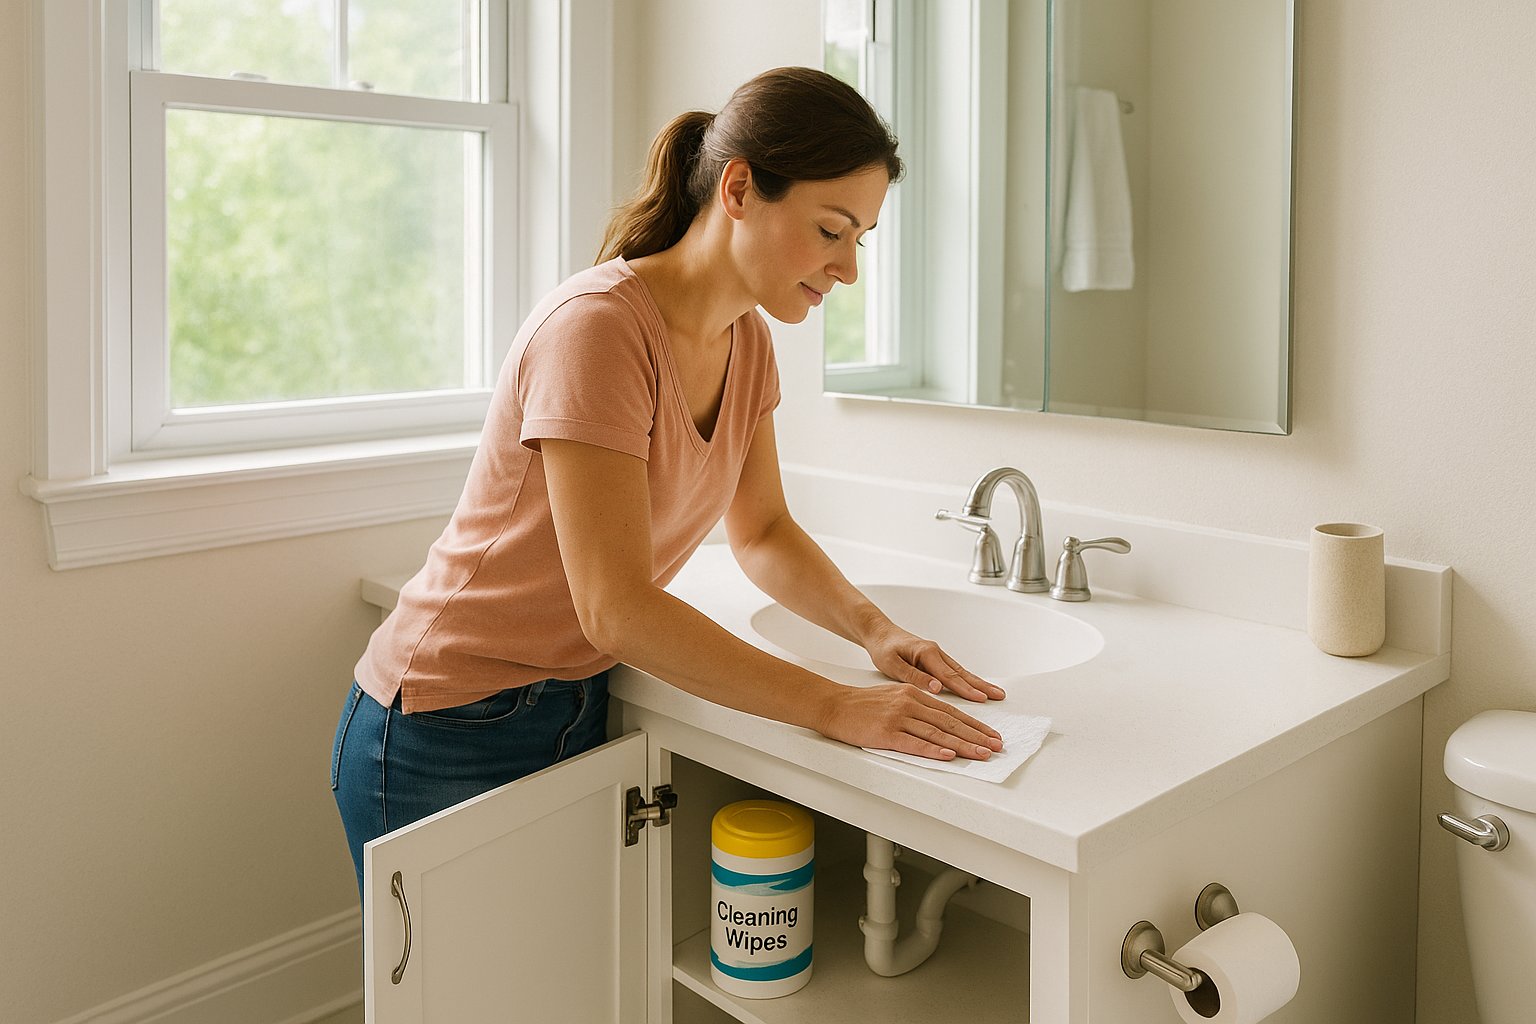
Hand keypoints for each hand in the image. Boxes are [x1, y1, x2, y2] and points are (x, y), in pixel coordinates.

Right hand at [816, 682, 1003, 760]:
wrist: (832, 705)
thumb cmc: (860, 705)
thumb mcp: (893, 698)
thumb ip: (916, 708)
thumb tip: (939, 725)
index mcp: (914, 693)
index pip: (951, 712)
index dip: (974, 724)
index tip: (990, 735)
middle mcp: (910, 703)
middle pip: (950, 722)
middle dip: (977, 735)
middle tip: (996, 746)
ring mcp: (898, 718)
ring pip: (938, 733)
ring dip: (963, 745)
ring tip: (982, 754)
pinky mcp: (886, 733)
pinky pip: (915, 743)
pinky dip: (934, 750)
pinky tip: (949, 755)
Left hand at [862, 624, 1006, 702]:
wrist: (879, 633)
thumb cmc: (883, 648)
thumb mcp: (892, 665)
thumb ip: (914, 676)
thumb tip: (936, 688)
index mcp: (926, 653)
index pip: (949, 675)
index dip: (966, 689)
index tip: (981, 698)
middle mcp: (935, 652)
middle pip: (962, 673)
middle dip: (981, 686)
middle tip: (999, 696)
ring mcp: (937, 655)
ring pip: (961, 672)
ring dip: (978, 683)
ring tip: (995, 693)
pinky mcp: (935, 659)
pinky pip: (955, 671)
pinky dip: (968, 679)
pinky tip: (977, 687)